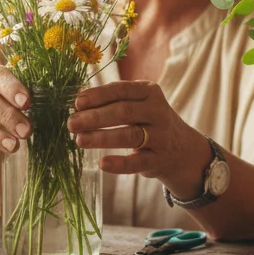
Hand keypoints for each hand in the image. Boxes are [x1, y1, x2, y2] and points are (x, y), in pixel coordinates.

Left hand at [68, 80, 208, 189]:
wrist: (181, 148)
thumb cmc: (147, 121)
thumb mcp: (138, 104)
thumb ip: (113, 100)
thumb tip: (78, 102)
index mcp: (149, 92)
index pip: (121, 90)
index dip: (98, 96)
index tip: (77, 103)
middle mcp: (158, 112)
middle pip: (124, 112)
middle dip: (95, 117)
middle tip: (72, 123)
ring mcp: (160, 136)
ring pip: (130, 135)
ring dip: (102, 138)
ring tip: (79, 140)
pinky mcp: (158, 160)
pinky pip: (137, 162)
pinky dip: (119, 163)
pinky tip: (102, 163)